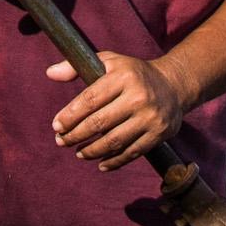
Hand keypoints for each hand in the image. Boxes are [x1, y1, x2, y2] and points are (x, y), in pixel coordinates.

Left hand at [45, 49, 184, 170]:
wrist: (175, 85)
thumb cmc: (133, 73)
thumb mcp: (109, 61)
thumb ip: (77, 66)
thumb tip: (50, 73)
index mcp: (123, 76)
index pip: (90, 99)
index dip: (70, 115)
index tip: (56, 126)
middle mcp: (138, 97)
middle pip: (99, 123)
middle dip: (75, 135)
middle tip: (61, 141)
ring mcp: (150, 117)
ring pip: (114, 141)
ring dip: (91, 151)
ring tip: (78, 152)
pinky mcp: (159, 134)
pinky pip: (132, 153)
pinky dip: (114, 162)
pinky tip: (100, 163)